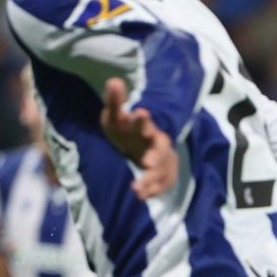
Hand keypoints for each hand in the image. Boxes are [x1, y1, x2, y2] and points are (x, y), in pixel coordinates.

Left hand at [101, 77, 177, 198]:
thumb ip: (115, 101)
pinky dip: (152, 191)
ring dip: (151, 179)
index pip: (144, 123)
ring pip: (161, 170)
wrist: (143, 147)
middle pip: (161, 148)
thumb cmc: (125, 130)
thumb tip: (113, 81)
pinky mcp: (162, 176)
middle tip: (148, 162)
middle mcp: (155, 144)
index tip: (141, 114)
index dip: (143, 120)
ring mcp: (161, 162)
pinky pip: (161, 185)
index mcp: (143, 128)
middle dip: (156, 155)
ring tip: (137, 189)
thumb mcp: (116, 117)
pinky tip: (141, 196)